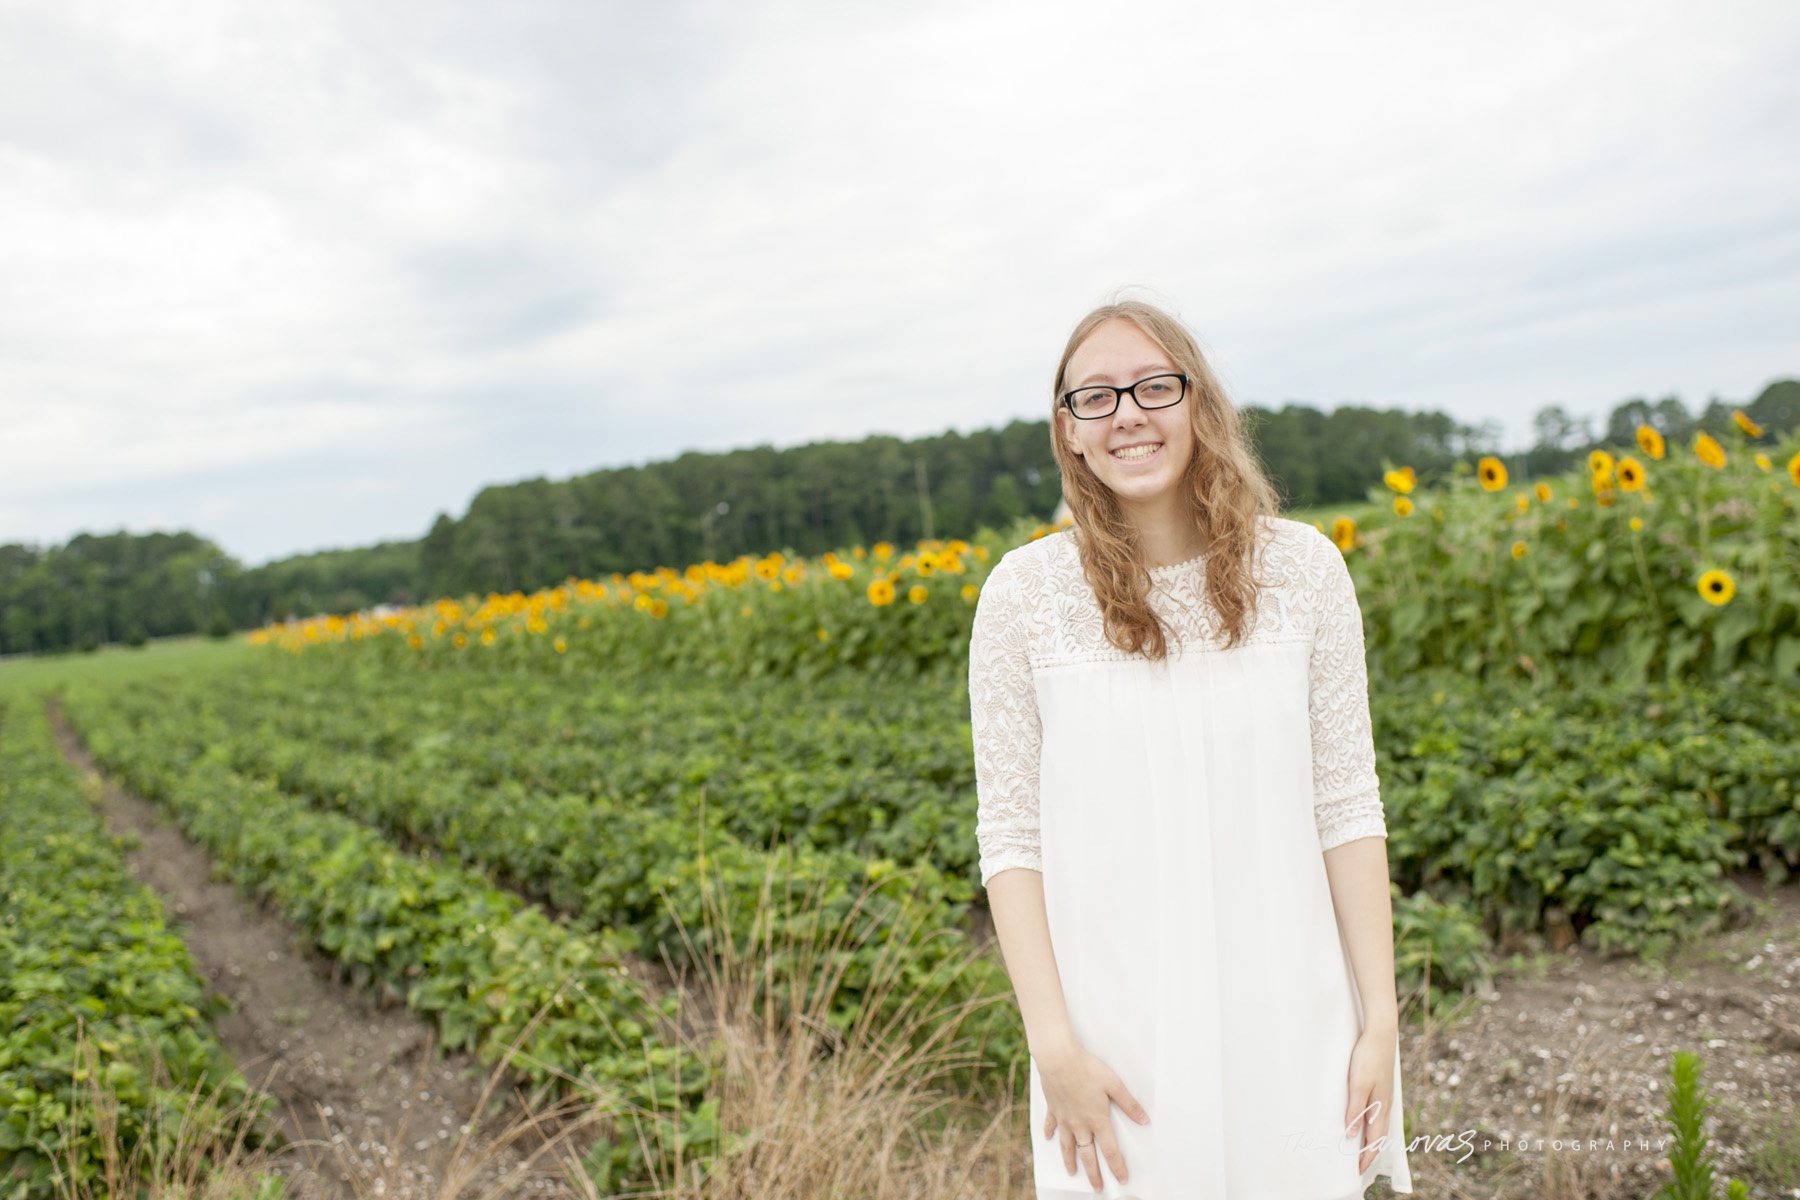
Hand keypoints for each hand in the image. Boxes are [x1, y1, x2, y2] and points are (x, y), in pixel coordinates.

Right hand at [1038, 1038, 1150, 1191]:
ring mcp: (1064, 1118)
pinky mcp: (1053, 1109)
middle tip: (1097, 1188)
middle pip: (1087, 1155)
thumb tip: (1145, 1120)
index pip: (1110, 1151)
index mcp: (1097, 1120)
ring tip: (1072, 1173)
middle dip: (1093, 1174)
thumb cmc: (1087, 1068)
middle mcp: (1079, 1124)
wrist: (1058, 1058)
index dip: (1117, 1167)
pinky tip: (1049, 1139)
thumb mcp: (1114, 1084)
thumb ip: (1129, 1104)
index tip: (1122, 1179)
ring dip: (1070, 1161)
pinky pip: (1051, 1126)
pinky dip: (1049, 1133)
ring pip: (1067, 1146)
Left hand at [1343, 1025, 1398, 1175]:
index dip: (1366, 1156)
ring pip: (1378, 1125)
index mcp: (1380, 1108)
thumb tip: (1351, 1134)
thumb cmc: (1368, 1058)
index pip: (1374, 1140)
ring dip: (1370, 1139)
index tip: (1358, 1171)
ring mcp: (1384, 1096)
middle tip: (1358, 1165)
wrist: (1381, 1034)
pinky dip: (1371, 1124)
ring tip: (1361, 1148)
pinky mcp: (1381, 1087)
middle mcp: (1385, 1105)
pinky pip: (1377, 1113)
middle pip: (1378, 1136)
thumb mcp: (1357, 1085)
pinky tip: (1365, 1121)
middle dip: (1369, 1152)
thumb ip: (1354, 1109)